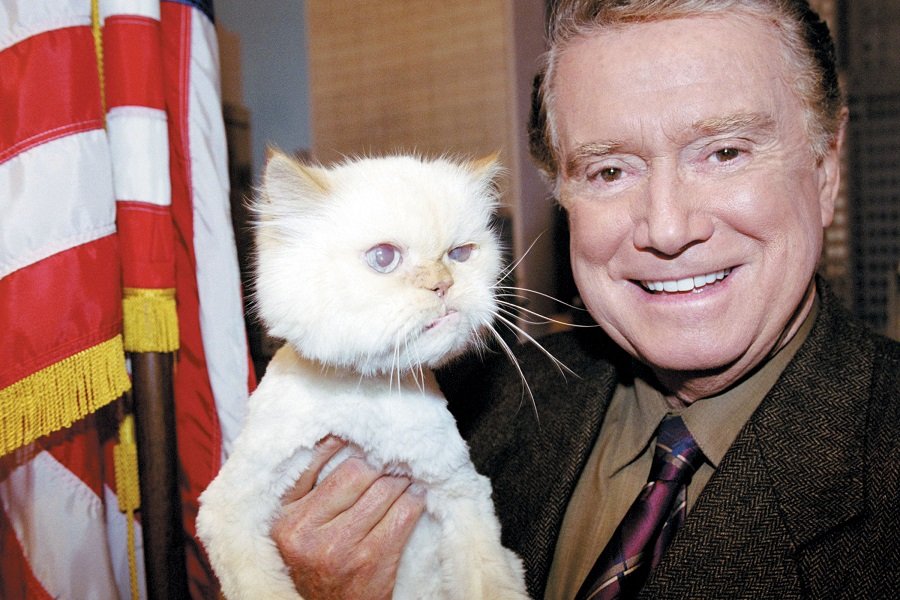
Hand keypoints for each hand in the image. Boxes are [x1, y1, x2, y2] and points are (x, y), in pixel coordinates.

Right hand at [271, 437, 425, 599]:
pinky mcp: (372, 561)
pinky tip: (415, 496)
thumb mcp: (296, 527)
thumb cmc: (315, 564)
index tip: (364, 438)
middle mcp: (307, 533)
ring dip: (400, 480)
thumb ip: (307, 486)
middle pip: (357, 473)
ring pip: (384, 490)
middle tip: (391, 458)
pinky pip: (404, 514)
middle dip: (379, 463)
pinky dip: (415, 500)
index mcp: (284, 519)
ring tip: (404, 475)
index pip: (317, 463)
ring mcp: (340, 548)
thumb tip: (337, 436)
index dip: (345, 445)